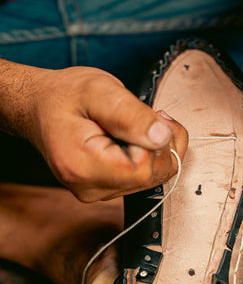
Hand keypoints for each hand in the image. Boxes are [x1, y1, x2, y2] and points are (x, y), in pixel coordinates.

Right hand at [16, 65, 187, 200]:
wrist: (40, 106)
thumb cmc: (65, 95)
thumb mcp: (99, 91)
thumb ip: (131, 115)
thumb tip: (162, 137)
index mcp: (81, 166)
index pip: (141, 168)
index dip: (152, 139)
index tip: (141, 114)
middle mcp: (90, 188)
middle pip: (151, 176)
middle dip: (159, 143)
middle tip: (142, 114)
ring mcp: (99, 192)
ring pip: (154, 178)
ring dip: (157, 147)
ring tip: (136, 122)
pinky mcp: (108, 188)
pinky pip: (146, 178)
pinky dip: (151, 154)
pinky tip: (137, 135)